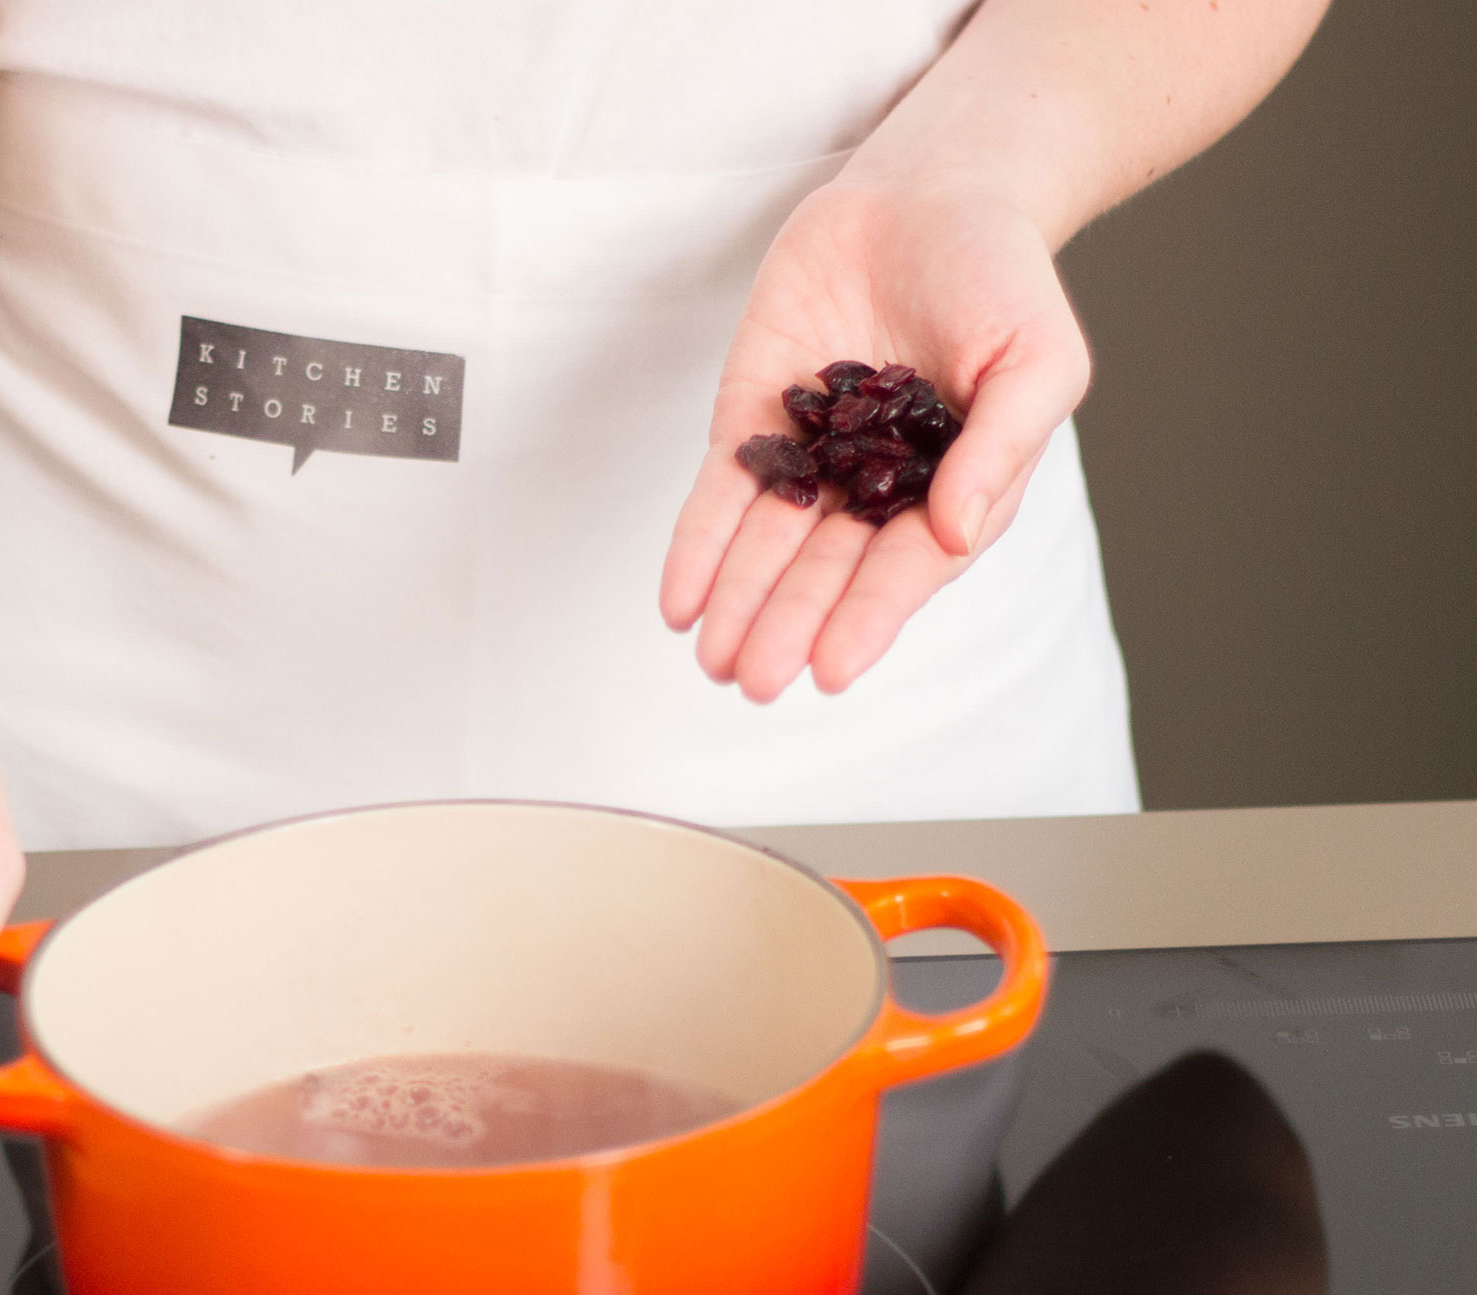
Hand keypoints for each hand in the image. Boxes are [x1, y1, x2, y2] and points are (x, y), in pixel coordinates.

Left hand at [659, 176, 1090, 699]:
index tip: (830, 671)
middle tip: (751, 682)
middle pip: (825, 572)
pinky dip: (697, 545)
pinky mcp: (755, 420)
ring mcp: (813, 459)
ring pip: (767, 547)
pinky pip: (722, 494)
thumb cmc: (1000, 277)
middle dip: (786, 626)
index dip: (867, 620)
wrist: (930, 192)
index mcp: (952, 491)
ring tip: (710, 659)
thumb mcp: (1036, 357)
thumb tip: (953, 534)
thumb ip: (1001, 445)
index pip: (905, 569)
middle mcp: (877, 490)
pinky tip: (677, 599)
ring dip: (737, 604)